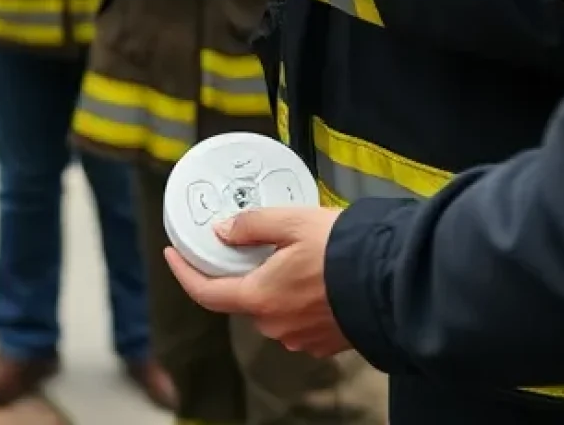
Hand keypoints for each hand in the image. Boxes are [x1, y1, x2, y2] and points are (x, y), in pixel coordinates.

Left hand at [164, 207, 349, 356]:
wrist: (391, 283)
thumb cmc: (340, 250)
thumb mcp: (288, 221)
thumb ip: (250, 227)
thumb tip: (222, 233)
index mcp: (261, 299)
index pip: (207, 294)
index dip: (184, 273)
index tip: (172, 253)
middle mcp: (276, 326)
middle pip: (243, 298)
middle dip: (240, 271)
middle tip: (245, 240)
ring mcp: (301, 338)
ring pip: (271, 307)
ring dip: (271, 283)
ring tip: (288, 251)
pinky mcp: (325, 341)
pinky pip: (297, 316)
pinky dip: (295, 296)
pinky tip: (311, 273)